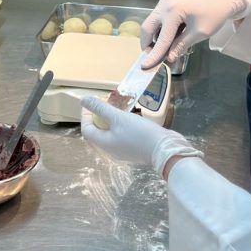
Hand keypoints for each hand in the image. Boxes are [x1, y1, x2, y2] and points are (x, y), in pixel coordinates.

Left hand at [81, 97, 201, 175]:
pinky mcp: (135, 148)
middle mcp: (112, 149)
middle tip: (107, 103)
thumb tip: (83, 100)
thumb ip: (101, 108)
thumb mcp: (118, 117)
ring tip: (120, 107)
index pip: (87, 130)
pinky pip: (123, 135)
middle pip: (99, 132)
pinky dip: (123, 125)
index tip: (92, 102)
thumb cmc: (139, 134)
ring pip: (112, 133)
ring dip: (112, 119)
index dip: (86, 115)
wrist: (166, 150)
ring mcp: (124, 150)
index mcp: (104, 144)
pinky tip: (132, 117)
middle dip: (100, 116)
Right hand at [140, 0, 250, 65]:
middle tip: (153, 57)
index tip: (146, 67)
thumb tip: (169, 58)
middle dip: (148, 43)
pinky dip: (161, 28)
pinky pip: (159, 16)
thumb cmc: (215, 14)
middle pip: (148, 27)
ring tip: (163, 48)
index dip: (154, 54)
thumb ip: (181, 45)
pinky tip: (170, 37)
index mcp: (172, 11)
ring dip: (155, 36)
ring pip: (152, 21)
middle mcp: (164, 3)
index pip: (161, 38)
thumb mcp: (199, 33)